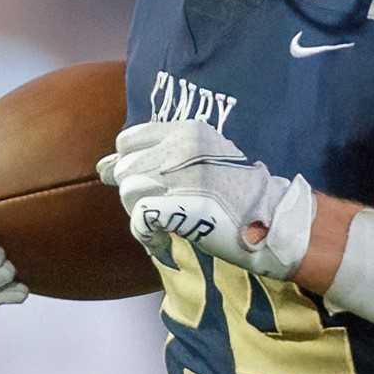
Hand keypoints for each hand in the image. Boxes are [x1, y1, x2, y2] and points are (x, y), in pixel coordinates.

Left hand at [99, 121, 314, 279]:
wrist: (272, 220)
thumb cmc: (237, 194)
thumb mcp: (200, 160)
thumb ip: (154, 158)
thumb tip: (102, 166)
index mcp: (185, 131)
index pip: (128, 141)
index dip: (130, 166)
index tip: (148, 184)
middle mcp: (180, 148)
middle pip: (125, 170)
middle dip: (136, 194)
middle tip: (163, 210)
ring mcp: (180, 176)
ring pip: (128, 193)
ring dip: (141, 215)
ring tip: (167, 224)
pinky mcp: (181, 207)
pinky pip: (140, 221)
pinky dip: (148, 237)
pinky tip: (165, 241)